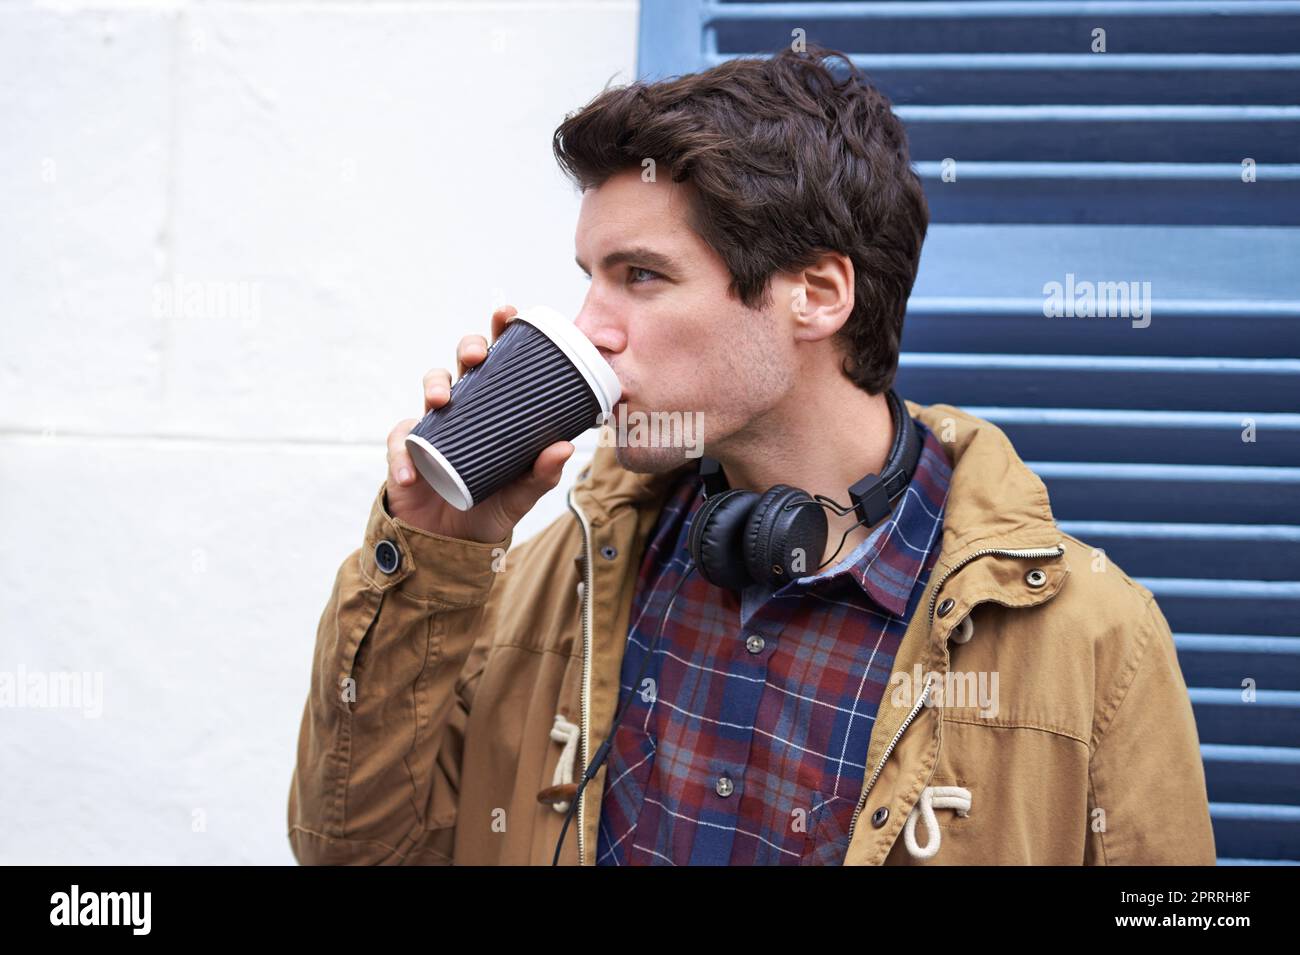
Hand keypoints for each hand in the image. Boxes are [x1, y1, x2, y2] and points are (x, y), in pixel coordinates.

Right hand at [384, 305, 576, 542]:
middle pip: (463, 363)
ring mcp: (433, 426)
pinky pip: (401, 444)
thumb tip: (565, 447)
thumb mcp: (521, 494)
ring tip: (441, 400)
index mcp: (495, 408)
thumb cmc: (490, 506)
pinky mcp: (406, 450)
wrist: (452, 545)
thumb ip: (542, 475)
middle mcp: (465, 408)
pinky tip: (412, 472)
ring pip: (430, 386)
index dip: (501, 332)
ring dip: (434, 385)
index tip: (507, 312)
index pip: (500, 363)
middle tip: (477, 355)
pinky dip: (403, 456)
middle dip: (468, 348)